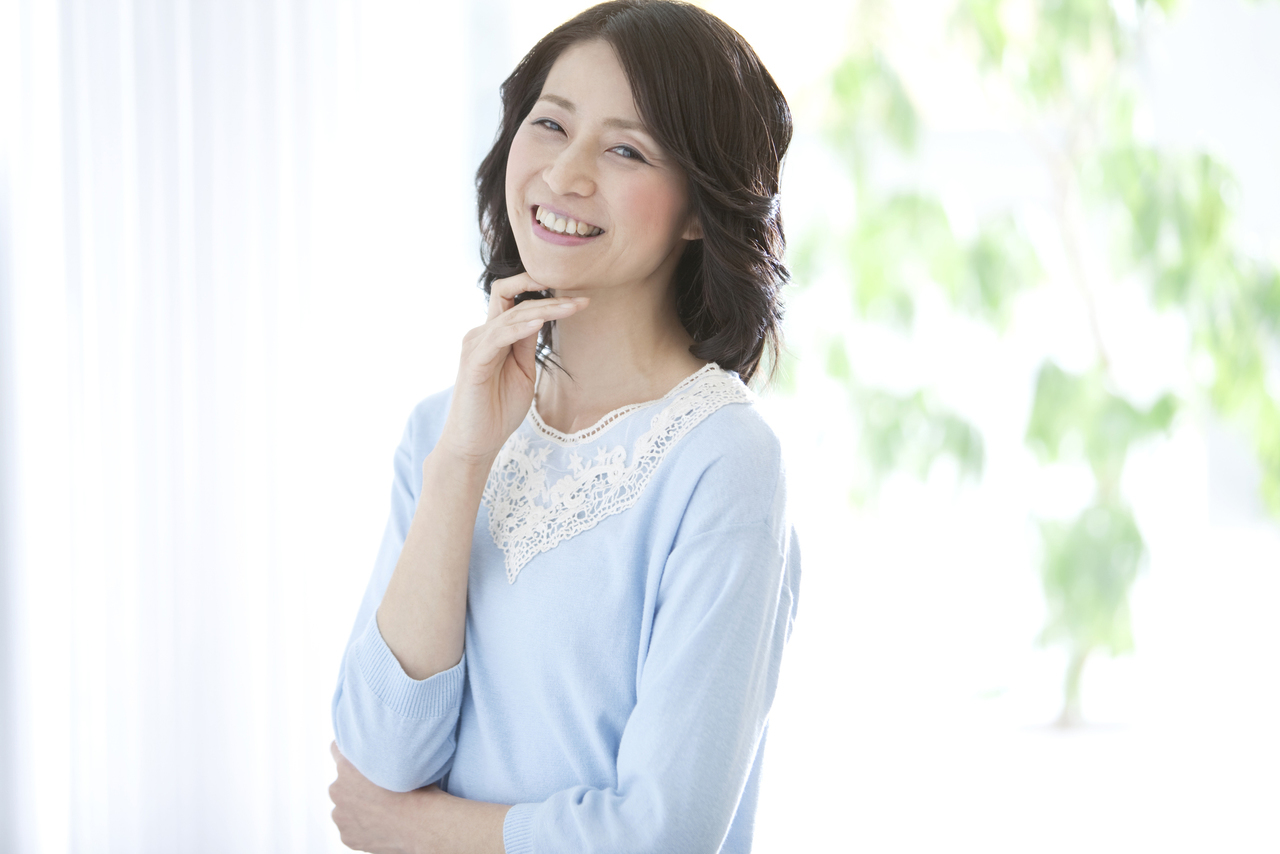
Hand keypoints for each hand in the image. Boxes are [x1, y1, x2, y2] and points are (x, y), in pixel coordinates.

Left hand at [329, 742, 509, 853]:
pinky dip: (362, 827)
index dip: (348, 751)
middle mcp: (337, 789)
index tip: (358, 756)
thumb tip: (384, 736)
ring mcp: (340, 815)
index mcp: (347, 766)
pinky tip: (381, 824)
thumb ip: (382, 750)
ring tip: (382, 809)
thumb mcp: (401, 757)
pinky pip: (351, 828)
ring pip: (346, 807)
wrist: (421, 823)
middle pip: (341, 782)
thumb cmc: (417, 788)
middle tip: (379, 790)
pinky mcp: (346, 836)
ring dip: (358, 807)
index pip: (336, 748)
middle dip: (355, 785)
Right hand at [437, 274, 587, 463]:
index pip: (511, 297)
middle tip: (583, 299)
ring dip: (544, 309)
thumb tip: (542, 318)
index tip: (572, 292)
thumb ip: (527, 345)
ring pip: (511, 314)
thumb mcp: (523, 372)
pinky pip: (498, 337)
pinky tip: (541, 323)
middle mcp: (481, 335)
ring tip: (572, 308)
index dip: (536, 288)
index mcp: (493, 335)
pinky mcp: (473, 363)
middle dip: (551, 298)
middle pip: (514, 300)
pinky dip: (520, 328)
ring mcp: (475, 346)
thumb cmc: (499, 411)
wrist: (476, 443)